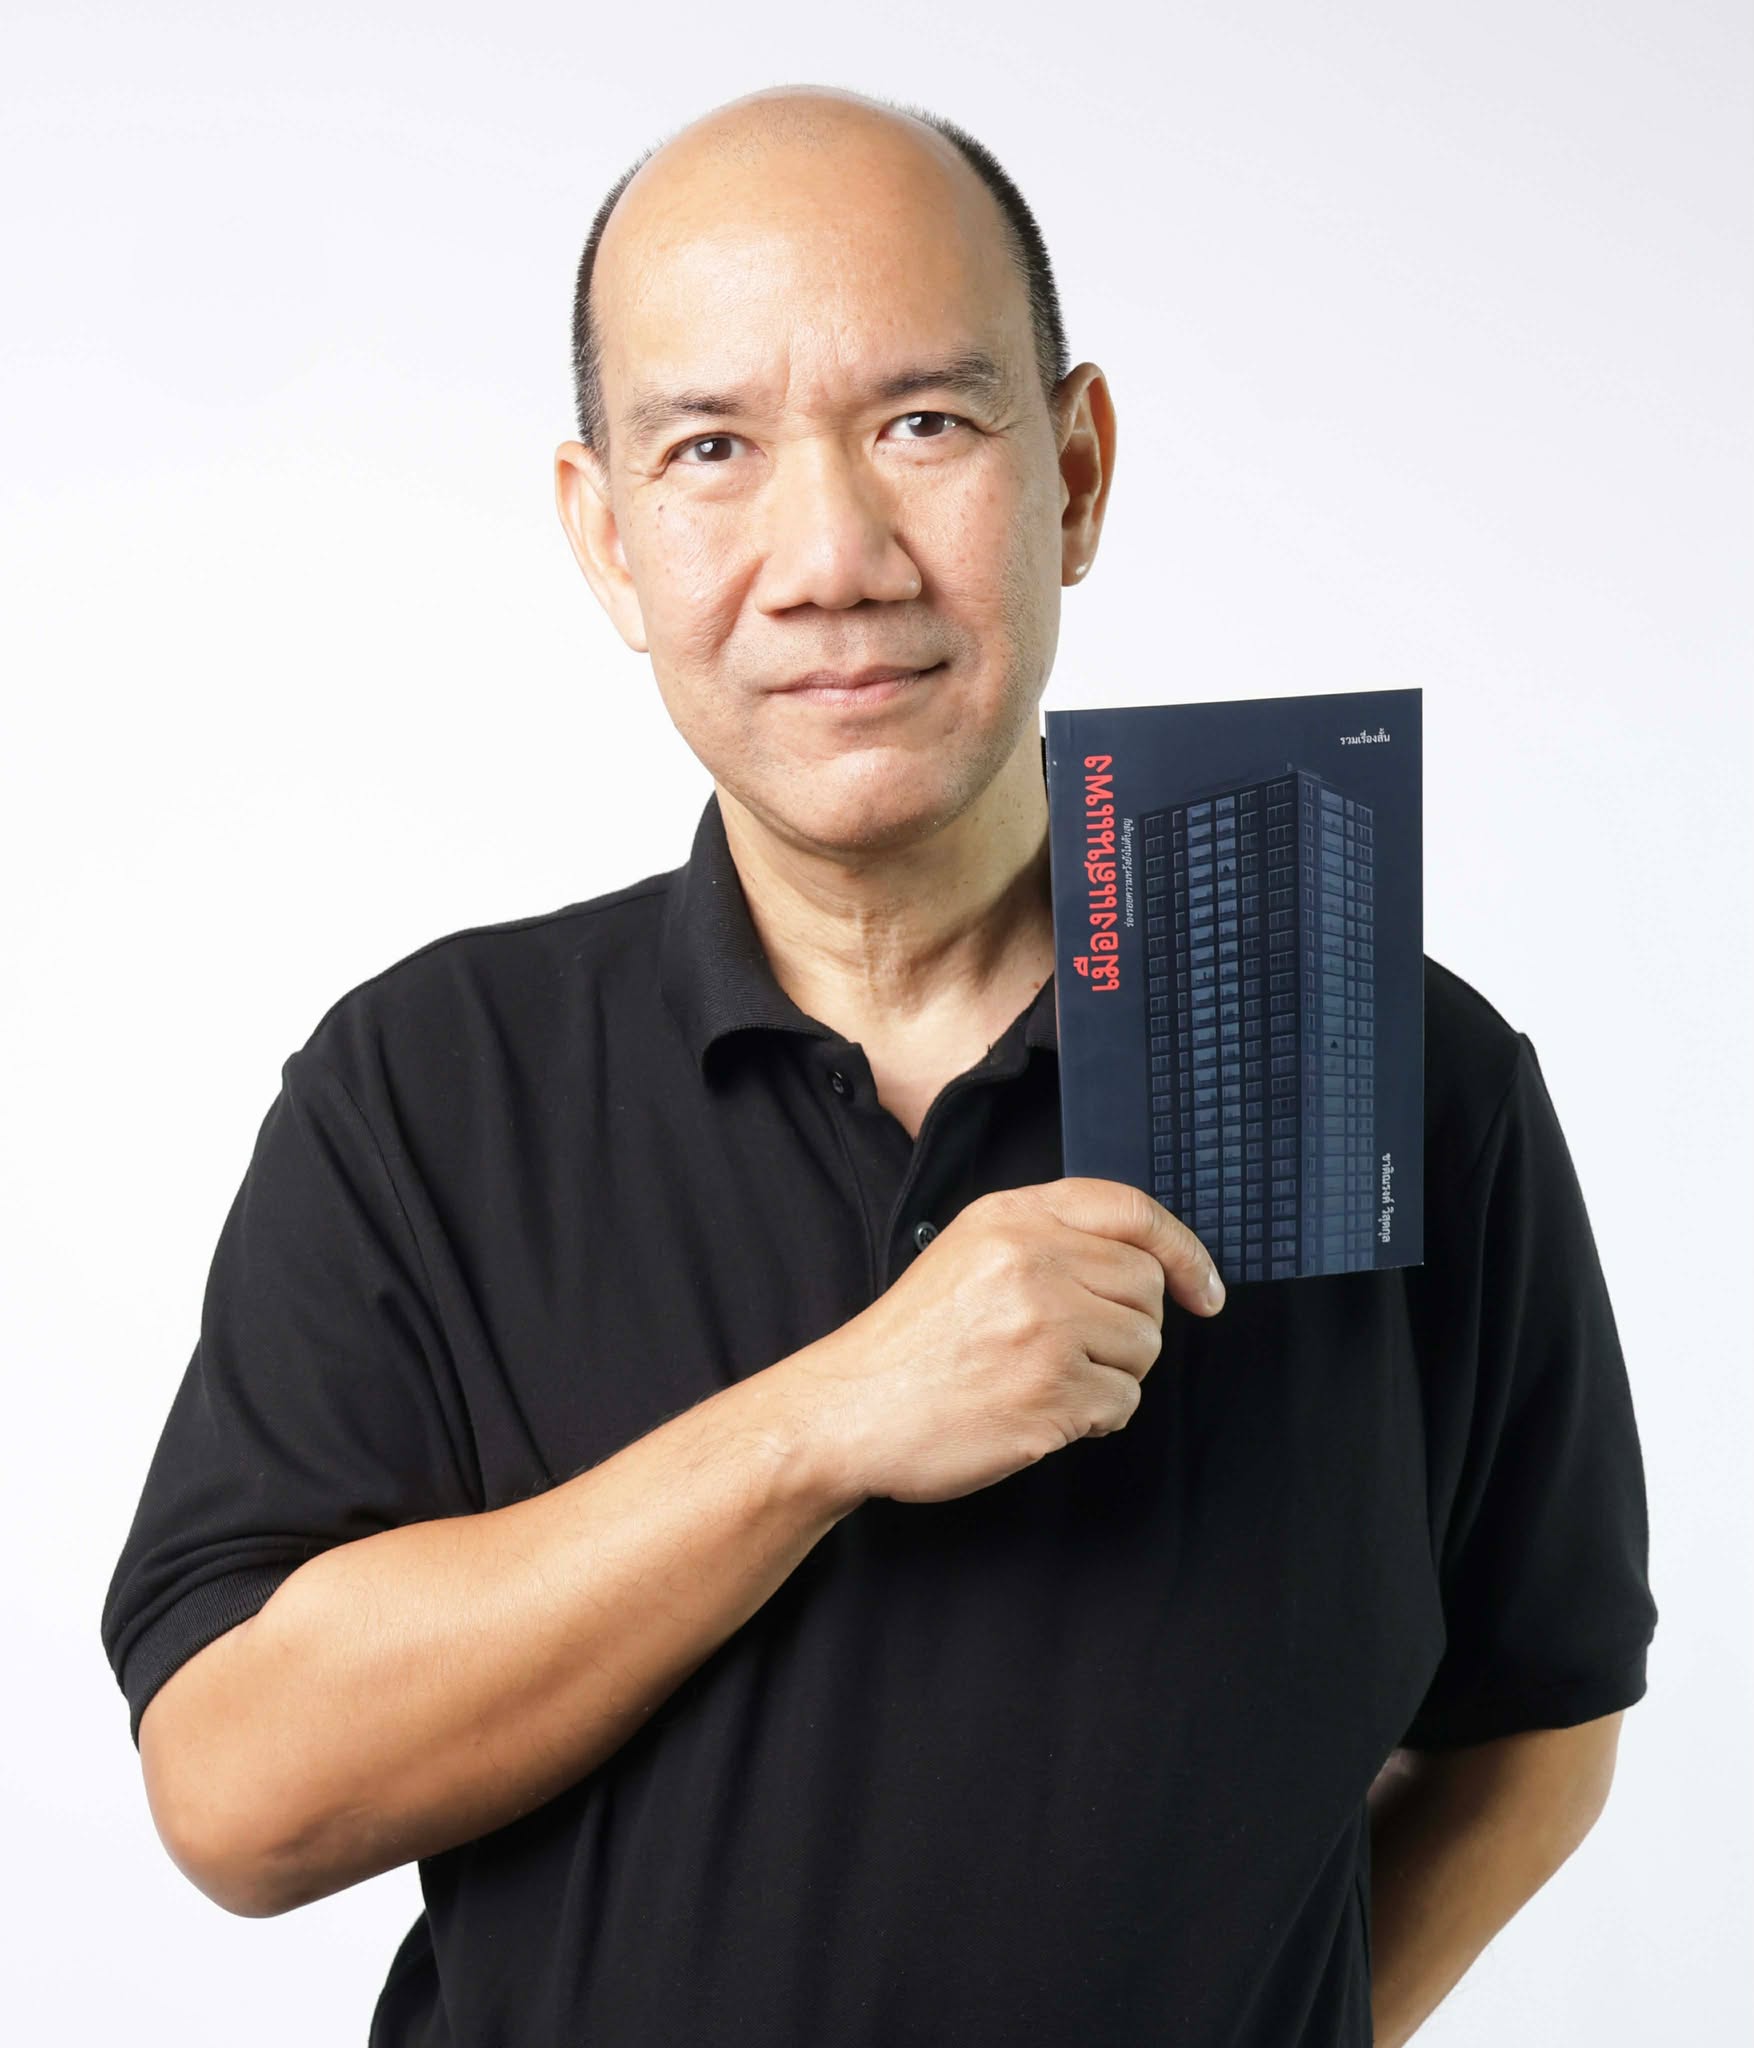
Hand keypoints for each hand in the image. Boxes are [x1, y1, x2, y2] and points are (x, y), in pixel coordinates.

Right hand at [782, 1178, 1223, 1506]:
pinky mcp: (1052, 1393)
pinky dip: (1094, 1418)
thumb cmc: (911, 1342)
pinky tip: (1040, 1412)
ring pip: (1144, 1349)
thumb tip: (1147, 1266)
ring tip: (1047, 1380)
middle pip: (1148, 1287)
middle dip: (1128, 1326)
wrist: (849, 1410)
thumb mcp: (969, 1252)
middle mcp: (1033, 1262)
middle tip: (1073, 1349)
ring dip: (1112, 1376)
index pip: (1132, 1211)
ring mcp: (1045, 1328)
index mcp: (1011, 1217)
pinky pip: (1122, 1404)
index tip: (1204, 1288)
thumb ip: (1049, 1240)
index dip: (1183, 1250)